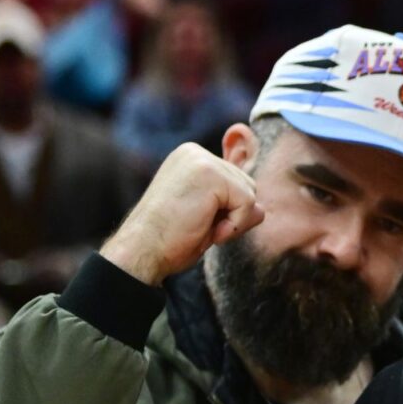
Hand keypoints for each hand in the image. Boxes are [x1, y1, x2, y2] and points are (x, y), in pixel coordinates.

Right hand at [100, 143, 263, 284]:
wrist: (141, 251)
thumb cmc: (170, 239)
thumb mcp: (207, 216)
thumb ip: (233, 204)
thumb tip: (261, 209)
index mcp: (191, 158)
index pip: (236, 182)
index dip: (225, 211)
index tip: (194, 220)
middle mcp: (195, 152)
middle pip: (247, 185)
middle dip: (232, 214)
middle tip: (197, 225)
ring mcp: (202, 160)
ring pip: (251, 194)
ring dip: (233, 220)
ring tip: (199, 226)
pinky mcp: (211, 175)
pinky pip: (248, 204)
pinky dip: (235, 225)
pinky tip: (207, 230)